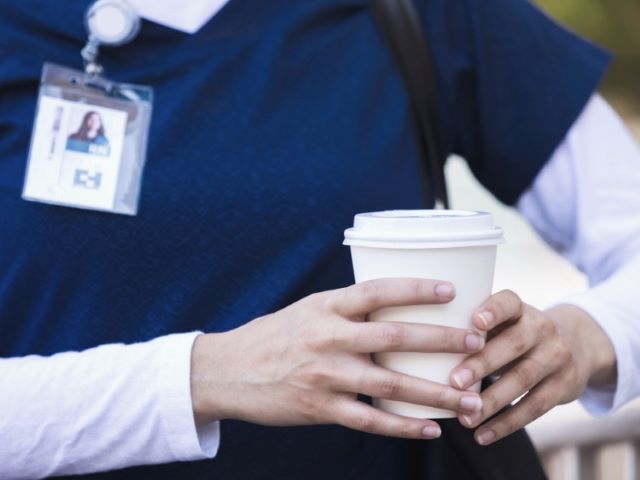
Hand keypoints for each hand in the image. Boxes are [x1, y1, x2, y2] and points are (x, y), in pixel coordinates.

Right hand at [190, 278, 486, 438]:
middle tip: (476, 342)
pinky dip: (403, 426)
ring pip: (389, 384)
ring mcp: (325, 375)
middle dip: (440, 340)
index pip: (377, 291)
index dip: (415, 289)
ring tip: (470, 399)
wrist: (228, 371)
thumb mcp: (308, 310)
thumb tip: (393, 304)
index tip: (452, 290)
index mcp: (325, 307)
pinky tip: (431, 428)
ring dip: (434, 393)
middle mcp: (327, 338)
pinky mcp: (320, 409)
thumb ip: (346, 309)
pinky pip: (370, 420)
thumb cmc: (274, 336)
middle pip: (393, 336)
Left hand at [449, 290, 616, 444]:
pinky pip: (535, 407)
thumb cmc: (513, 333)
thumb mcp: (502, 321)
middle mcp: (542, 327)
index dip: (493, 310)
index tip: (474, 321)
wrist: (575, 344)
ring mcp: (557, 356)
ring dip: (491, 401)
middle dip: (482, 364)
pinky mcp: (565, 385)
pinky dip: (506, 424)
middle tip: (454, 381)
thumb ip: (471, 328)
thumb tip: (420, 346)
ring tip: (464, 418)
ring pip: (523, 379)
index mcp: (520, 308)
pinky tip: (482, 436)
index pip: (508, 301)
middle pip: (513, 344)